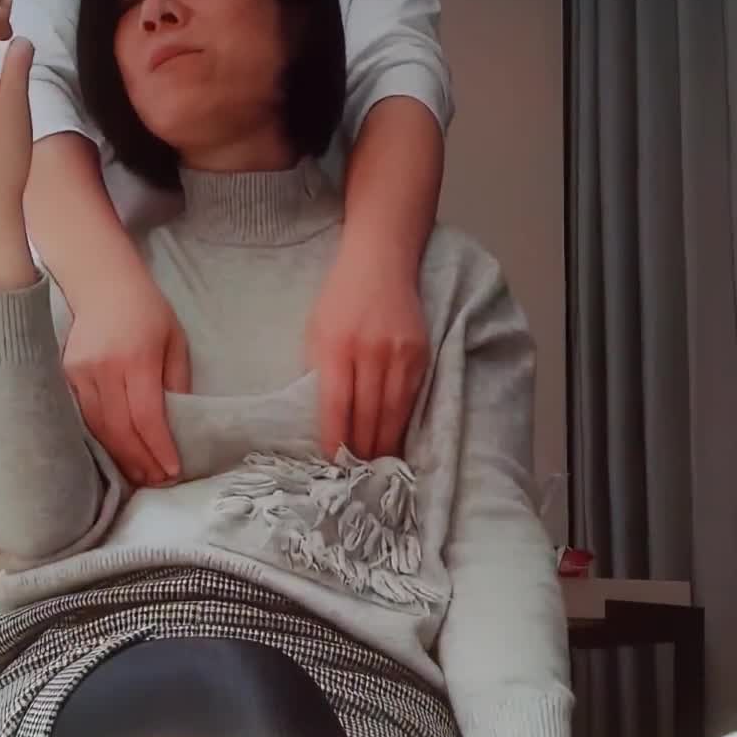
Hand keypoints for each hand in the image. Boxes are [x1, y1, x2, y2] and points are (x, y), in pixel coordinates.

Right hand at [63, 275, 190, 486]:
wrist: (102, 283)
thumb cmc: (147, 311)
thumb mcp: (175, 342)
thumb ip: (176, 383)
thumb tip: (176, 427)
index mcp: (136, 359)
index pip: (147, 416)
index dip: (159, 448)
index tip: (172, 470)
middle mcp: (103, 369)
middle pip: (120, 430)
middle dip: (140, 461)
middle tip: (157, 481)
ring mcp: (79, 374)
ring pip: (98, 429)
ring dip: (119, 458)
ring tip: (139, 476)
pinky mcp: (65, 377)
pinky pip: (83, 418)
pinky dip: (100, 441)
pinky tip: (114, 455)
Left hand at [306, 245, 430, 459]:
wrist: (381, 261)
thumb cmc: (340, 299)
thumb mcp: (314, 330)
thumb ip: (319, 372)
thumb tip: (323, 419)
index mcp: (336, 346)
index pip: (337, 405)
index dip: (336, 439)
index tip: (332, 463)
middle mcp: (370, 351)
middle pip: (367, 415)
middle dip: (361, 449)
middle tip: (355, 475)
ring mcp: (400, 354)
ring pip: (393, 413)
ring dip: (384, 444)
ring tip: (375, 466)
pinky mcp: (421, 355)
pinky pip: (410, 400)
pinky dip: (401, 424)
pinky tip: (394, 440)